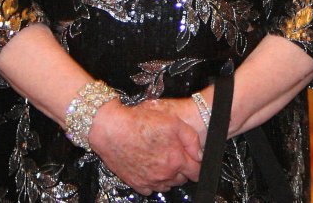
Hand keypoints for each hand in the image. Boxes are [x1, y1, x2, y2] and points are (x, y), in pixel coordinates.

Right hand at [88, 98, 202, 195]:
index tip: (196, 161)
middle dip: (183, 169)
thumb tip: (199, 154)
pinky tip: (151, 168)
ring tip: (163, 160)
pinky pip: (151, 189)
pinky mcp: (136, 183)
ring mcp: (149, 181)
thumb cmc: (141, 123)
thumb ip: (191, 139)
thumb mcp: (174, 122)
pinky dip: (154, 181)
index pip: (196, 172)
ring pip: (167, 185)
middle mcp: (163, 174)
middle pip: (181, 179)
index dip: (198, 165)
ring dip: (169, 176)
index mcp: (175, 160)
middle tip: (177, 155)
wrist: (112, 130)